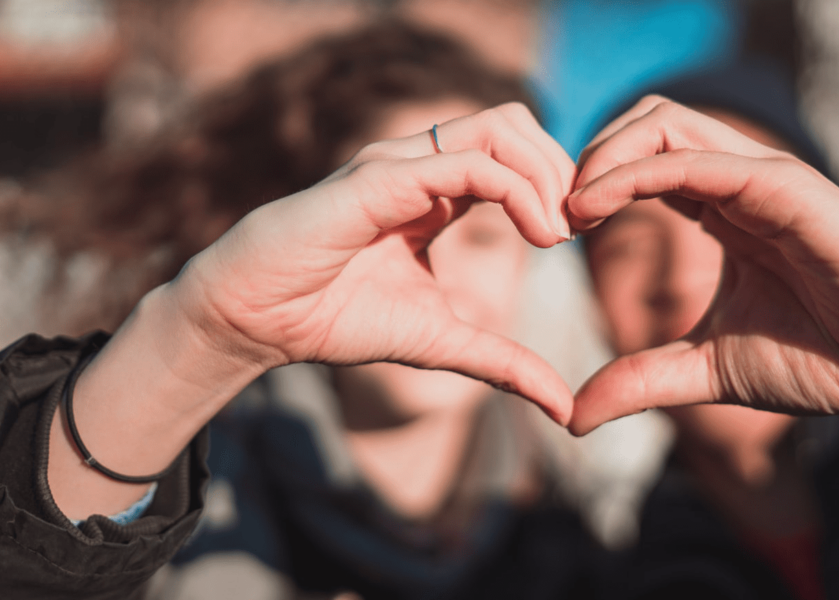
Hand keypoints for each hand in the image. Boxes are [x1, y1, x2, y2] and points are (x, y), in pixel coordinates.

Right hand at [170, 102, 574, 420]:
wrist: (256, 321)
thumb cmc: (335, 319)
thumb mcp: (442, 343)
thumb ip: (504, 363)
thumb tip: (564, 408)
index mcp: (436, 190)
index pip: (514, 153)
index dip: (558, 184)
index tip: (582, 235)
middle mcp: (420, 164)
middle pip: (515, 123)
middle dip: (562, 167)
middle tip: (580, 226)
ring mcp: (399, 164)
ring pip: (498, 127)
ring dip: (545, 173)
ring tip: (559, 231)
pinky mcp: (379, 179)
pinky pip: (466, 164)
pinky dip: (517, 190)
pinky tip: (537, 235)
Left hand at [566, 97, 838, 433]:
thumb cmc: (829, 358)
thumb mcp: (712, 370)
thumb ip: (644, 380)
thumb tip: (573, 415)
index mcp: (723, 212)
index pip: (642, 163)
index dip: (589, 186)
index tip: (550, 233)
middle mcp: (739, 184)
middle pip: (647, 122)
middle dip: (587, 155)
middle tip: (552, 214)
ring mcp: (764, 180)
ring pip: (666, 122)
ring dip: (603, 154)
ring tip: (569, 209)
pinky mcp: (788, 189)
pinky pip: (698, 159)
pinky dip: (637, 171)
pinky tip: (597, 206)